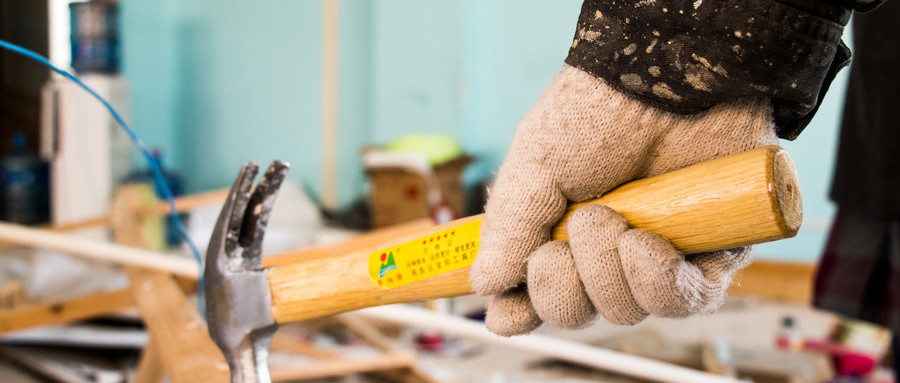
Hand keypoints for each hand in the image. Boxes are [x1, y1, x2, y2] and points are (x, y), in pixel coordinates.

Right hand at [469, 65, 777, 335]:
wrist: (668, 82)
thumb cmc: (597, 113)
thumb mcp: (535, 167)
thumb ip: (510, 230)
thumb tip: (485, 286)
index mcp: (558, 232)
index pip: (536, 294)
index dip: (522, 311)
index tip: (509, 315)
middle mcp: (606, 251)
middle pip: (577, 312)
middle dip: (564, 284)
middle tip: (571, 234)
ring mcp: (656, 256)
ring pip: (627, 311)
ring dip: (610, 271)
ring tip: (615, 217)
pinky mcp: (708, 255)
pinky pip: (684, 302)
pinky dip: (658, 282)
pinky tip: (646, 244)